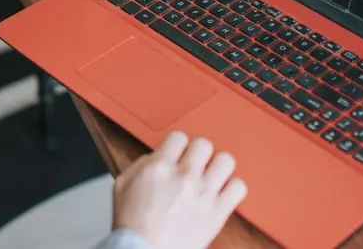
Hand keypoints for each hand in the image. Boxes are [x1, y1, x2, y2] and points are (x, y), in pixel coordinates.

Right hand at [112, 132, 246, 248]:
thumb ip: (142, 164)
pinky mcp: (218, 212)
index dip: (178, 145)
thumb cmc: (132, 225)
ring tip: (211, 177)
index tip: (178, 154)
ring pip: (226, 160)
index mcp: (159, 167)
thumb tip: (159, 156)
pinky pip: (239, 187)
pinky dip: (232, 188)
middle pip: (204, 144)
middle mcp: (184, 176)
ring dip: (218, 167)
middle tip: (193, 166)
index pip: (179, 137)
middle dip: (197, 154)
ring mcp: (203, 194)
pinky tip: (221, 193)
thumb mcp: (122, 184)